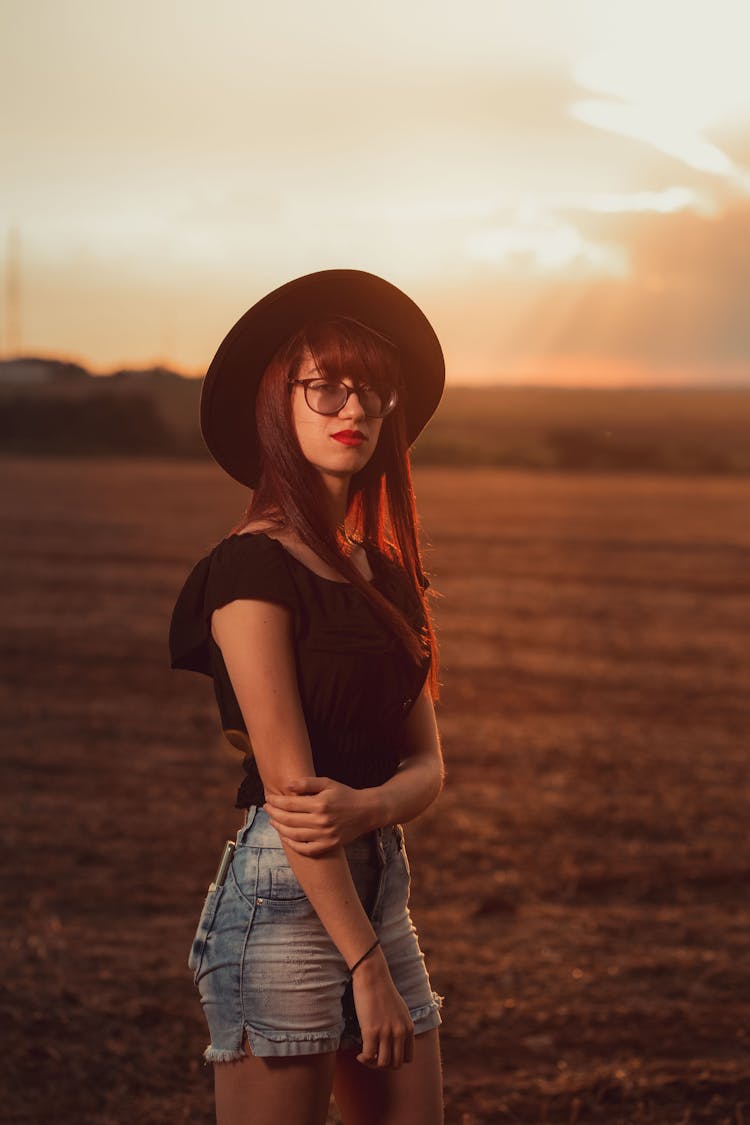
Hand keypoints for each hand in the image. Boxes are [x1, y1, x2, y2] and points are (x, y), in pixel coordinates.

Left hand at [263, 777, 376, 854]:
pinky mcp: (329, 845)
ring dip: (279, 828)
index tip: (268, 799)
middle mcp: (321, 821)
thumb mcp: (328, 783)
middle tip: (267, 808)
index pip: (290, 804)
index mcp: (320, 804)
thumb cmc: (345, 795)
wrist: (366, 811)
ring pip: (294, 835)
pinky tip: (286, 837)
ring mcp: (325, 835)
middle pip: (288, 820)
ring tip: (273, 821)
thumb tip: (287, 785)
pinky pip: (306, 849)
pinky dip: (293, 845)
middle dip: (274, 814)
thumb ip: (307, 783)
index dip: (276, 802)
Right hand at [350, 947, 414, 1068]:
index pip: (407, 1058)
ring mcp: (386, 1032)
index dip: (395, 1061)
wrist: (372, 976)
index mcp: (409, 1028)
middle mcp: (400, 1032)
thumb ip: (400, 1027)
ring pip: (382, 1064)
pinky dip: (364, 1059)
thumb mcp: (400, 1010)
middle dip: (383, 1066)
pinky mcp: (371, 1031)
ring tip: (365, 1057)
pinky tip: (359, 1054)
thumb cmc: (382, 991)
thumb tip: (393, 1044)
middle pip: (395, 1064)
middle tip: (373, 1059)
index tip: (384, 1055)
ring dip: (372, 1064)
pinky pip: (369, 1056)